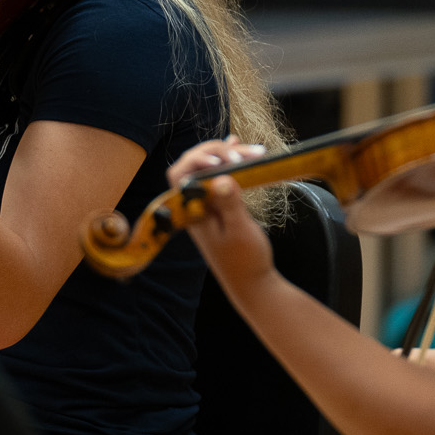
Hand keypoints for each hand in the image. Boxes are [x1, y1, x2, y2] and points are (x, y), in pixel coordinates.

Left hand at [166, 136, 275, 282]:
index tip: (221, 159)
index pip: (180, 175)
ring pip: (211, 169)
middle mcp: (195, 205)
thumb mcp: (239, 231)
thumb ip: (229, 205)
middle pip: (196, 165)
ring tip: (254, 151)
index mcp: (192, 212)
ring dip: (229, 155)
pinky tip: (240, 151)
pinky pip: (220, 177)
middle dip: (218, 152)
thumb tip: (222, 178)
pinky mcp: (220, 206)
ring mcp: (207, 205)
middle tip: (244, 153)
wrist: (252, 283)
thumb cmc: (245, 261)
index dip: (197, 159)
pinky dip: (230, 162)